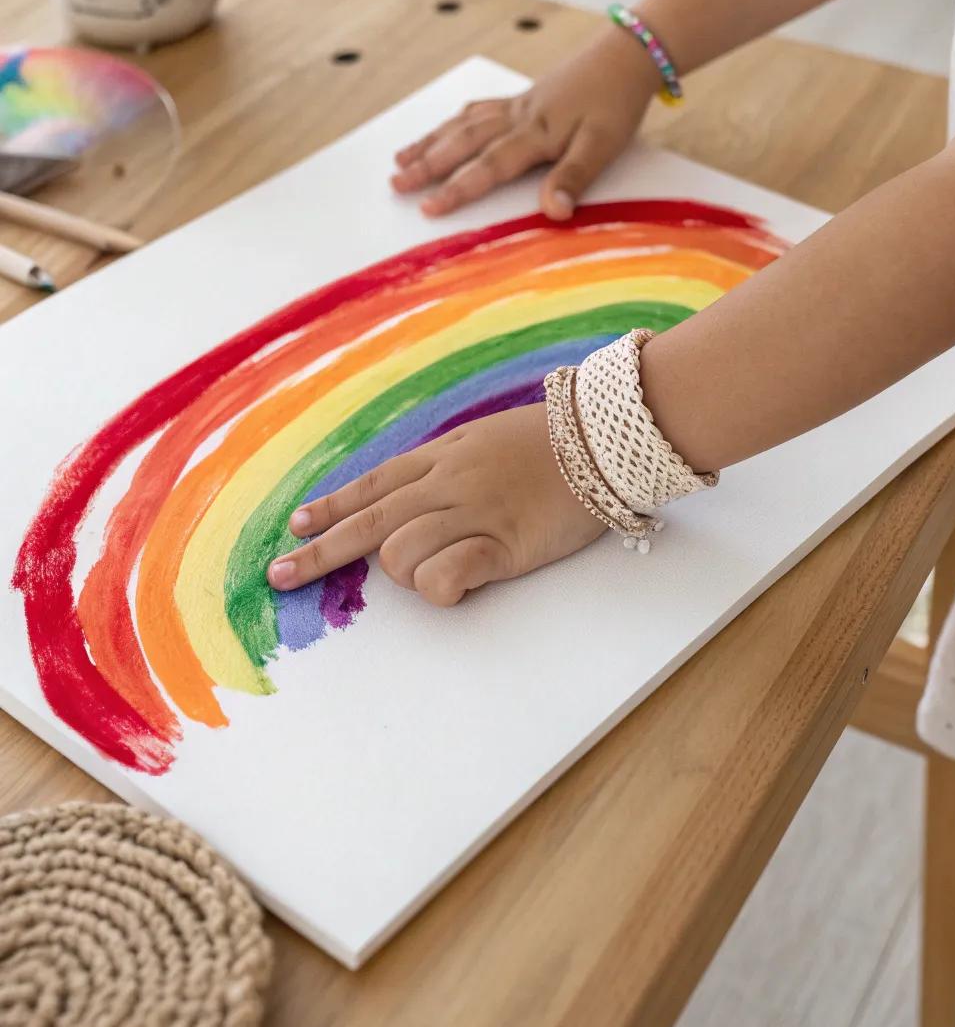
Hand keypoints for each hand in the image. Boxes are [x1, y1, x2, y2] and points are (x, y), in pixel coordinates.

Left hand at [265, 404, 604, 607]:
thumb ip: (446, 465)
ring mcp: (473, 513)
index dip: (331, 508)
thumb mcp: (483, 439)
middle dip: (320, 552)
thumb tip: (410, 495)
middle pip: (368, 522)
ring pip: (400, 552)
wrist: (601, 438)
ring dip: (403, 575)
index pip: (371, 485)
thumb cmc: (548, 441)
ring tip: (434, 575)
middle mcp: (446, 483)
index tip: (297, 527)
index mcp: (441, 457)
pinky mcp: (503, 543)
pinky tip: (451, 588)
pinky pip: (448, 572)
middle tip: (281, 576)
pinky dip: (437, 587)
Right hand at [391, 28, 661, 219]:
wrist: (626, 55)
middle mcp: (517, 118)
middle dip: (427, 166)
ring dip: (431, 143)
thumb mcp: (603, 144)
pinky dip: (454, 121)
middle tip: (395, 185)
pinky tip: (444, 128)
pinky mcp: (523, 98)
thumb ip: (574, 177)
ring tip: (401, 161)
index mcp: (535, 133)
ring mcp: (517, 106)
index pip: (488, 167)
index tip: (427, 209)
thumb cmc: (617, 103)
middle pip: (463, 143)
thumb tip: (553, 211)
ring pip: (463, 125)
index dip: (456, 189)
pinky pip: (477, 110)